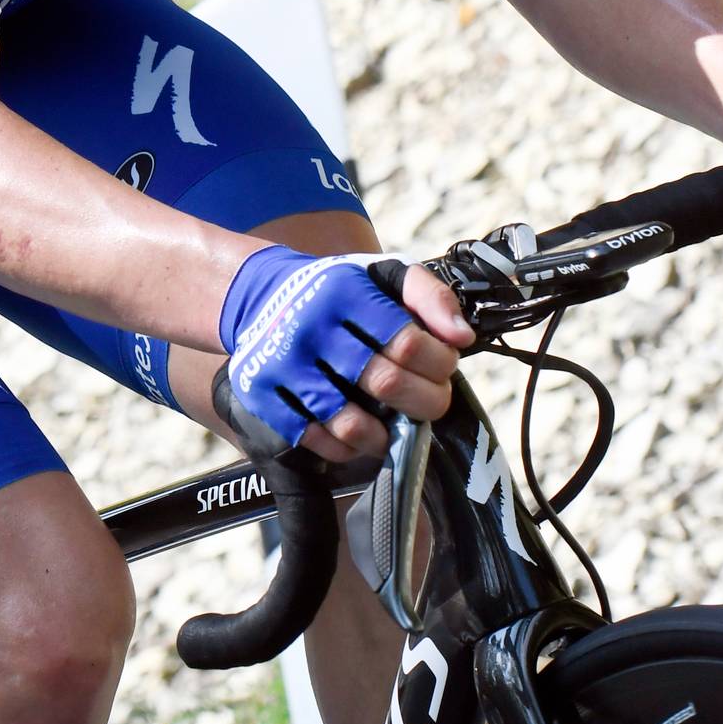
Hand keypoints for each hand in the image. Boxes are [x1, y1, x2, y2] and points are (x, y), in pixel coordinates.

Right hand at [218, 247, 471, 459]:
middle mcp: (309, 327)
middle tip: (431, 402)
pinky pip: (316, 441)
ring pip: (351, 423)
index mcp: (344, 292)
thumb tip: (462, 337)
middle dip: (424, 402)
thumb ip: (430, 296)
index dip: (440, 363)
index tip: (444, 367)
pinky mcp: (262, 396)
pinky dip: (347, 449)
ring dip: (387, 435)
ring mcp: (282, 366)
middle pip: (386, 383)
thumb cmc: (336, 291)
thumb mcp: (383, 274)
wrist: (259, 296)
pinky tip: (360, 435)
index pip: (409, 342)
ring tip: (396, 425)